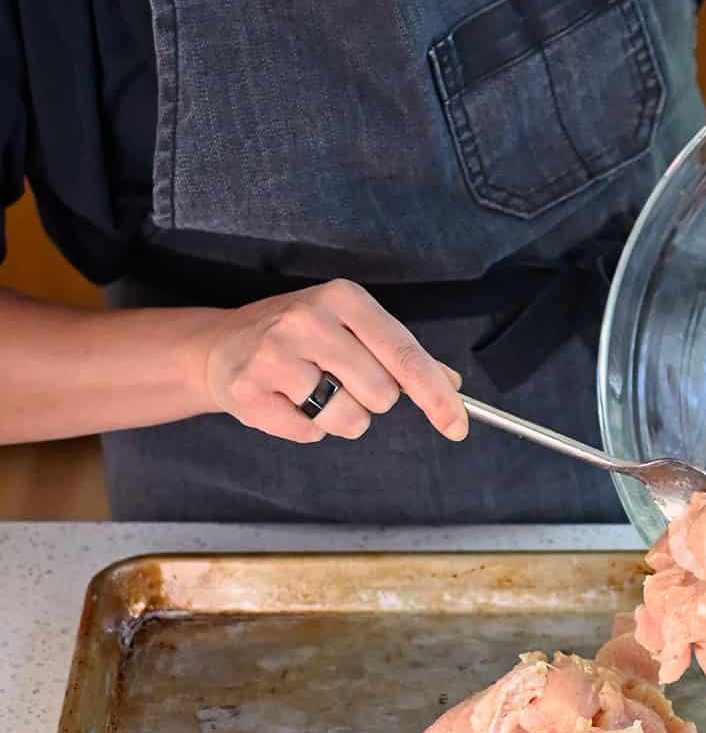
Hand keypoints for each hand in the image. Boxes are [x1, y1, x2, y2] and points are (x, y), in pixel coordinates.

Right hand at [201, 279, 468, 444]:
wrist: (221, 345)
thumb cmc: (300, 337)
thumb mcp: (351, 326)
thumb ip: (401, 354)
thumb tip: (451, 383)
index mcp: (343, 298)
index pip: (404, 353)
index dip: (436, 395)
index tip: (456, 425)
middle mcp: (308, 320)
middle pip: (381, 393)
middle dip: (371, 399)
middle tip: (341, 380)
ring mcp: (274, 355)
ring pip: (348, 419)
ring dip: (342, 419)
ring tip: (314, 393)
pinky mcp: (248, 392)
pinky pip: (309, 434)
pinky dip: (307, 428)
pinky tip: (287, 403)